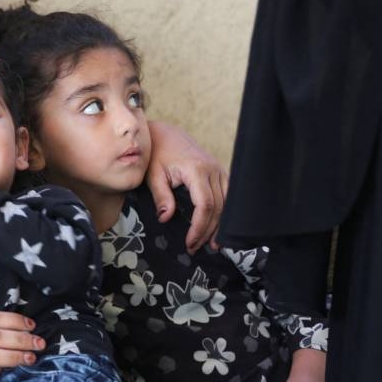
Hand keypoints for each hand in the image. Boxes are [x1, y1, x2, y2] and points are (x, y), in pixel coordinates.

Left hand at [146, 120, 227, 253]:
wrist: (164, 134)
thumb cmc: (156, 154)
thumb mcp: (153, 174)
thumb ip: (161, 196)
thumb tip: (166, 218)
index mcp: (196, 170)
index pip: (205, 205)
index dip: (200, 227)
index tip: (190, 242)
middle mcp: (213, 169)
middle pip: (218, 207)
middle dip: (208, 230)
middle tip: (194, 247)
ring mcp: (219, 170)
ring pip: (227, 203)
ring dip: (220, 225)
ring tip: (211, 244)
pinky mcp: (220, 172)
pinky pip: (228, 195)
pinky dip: (225, 212)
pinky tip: (219, 227)